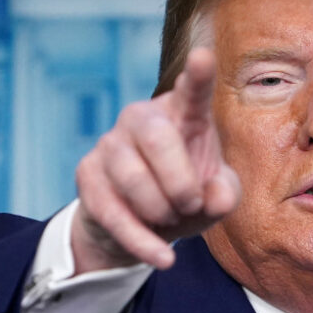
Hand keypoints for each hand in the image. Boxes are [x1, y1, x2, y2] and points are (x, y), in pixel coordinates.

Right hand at [71, 48, 240, 273]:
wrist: (142, 224)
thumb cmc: (186, 196)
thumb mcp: (215, 199)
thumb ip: (226, 195)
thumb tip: (215, 195)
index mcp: (183, 115)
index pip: (192, 91)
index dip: (198, 75)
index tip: (204, 56)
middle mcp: (143, 118)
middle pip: (156, 137)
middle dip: (179, 181)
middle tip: (190, 204)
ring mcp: (110, 143)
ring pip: (132, 178)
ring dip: (161, 211)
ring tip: (171, 219)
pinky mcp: (87, 174)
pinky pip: (113, 212)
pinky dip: (143, 241)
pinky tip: (163, 257)